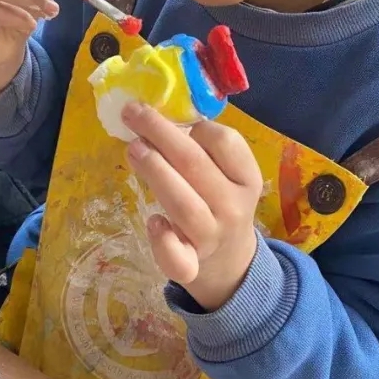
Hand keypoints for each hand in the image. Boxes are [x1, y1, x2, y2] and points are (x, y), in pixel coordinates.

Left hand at [122, 103, 261, 311]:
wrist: (230, 262)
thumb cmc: (219, 203)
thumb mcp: (228, 175)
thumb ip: (204, 150)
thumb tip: (157, 113)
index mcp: (246, 178)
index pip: (226, 143)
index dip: (197, 127)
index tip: (177, 123)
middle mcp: (233, 206)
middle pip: (196, 166)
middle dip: (161, 135)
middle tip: (132, 113)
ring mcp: (212, 237)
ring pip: (184, 204)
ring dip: (156, 172)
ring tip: (133, 149)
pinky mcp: (191, 265)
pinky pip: (178, 258)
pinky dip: (163, 242)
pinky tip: (152, 221)